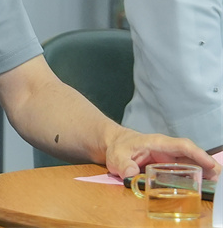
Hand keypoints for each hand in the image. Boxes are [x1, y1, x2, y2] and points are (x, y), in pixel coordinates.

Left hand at [105, 127, 221, 179]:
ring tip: (215, 183)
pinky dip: (195, 176)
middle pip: (191, 155)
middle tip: (219, 178)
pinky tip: (203, 184)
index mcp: (157, 143)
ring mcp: (168, 157)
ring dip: (204, 171)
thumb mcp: (116, 156)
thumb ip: (123, 165)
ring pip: (190, 162)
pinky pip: (184, 169)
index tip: (210, 164)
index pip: (181, 146)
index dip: (197, 154)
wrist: (114, 144)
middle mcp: (166, 149)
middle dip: (207, 165)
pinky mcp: (167, 165)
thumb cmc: (117, 147)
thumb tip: (132, 175)